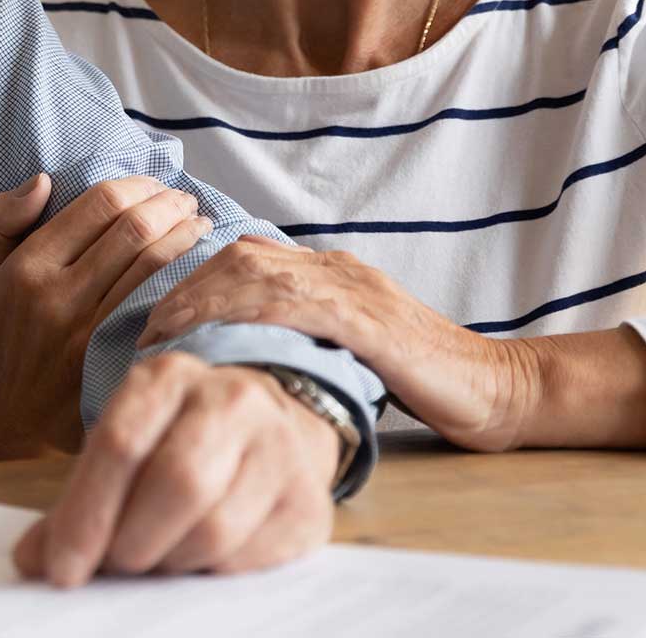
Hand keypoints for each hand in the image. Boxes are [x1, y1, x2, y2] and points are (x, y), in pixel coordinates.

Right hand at [0, 173, 212, 460]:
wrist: (18, 416)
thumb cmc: (5, 333)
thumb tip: (44, 181)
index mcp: (27, 267)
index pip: (96, 205)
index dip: (134, 185)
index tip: (153, 184)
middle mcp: (57, 296)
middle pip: (132, 229)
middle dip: (168, 204)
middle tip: (185, 199)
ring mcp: (90, 330)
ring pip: (152, 264)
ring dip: (185, 234)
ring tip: (199, 223)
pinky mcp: (115, 355)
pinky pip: (159, 302)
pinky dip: (185, 275)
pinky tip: (198, 263)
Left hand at [14, 353, 337, 584]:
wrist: (272, 428)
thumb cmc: (179, 442)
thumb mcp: (125, 448)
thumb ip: (78, 501)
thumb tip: (32, 561)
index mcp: (167, 378)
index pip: (120, 445)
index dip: (85, 516)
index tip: (61, 570)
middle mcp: (230, 398)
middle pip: (176, 483)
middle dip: (132, 542)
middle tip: (116, 566)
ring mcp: (279, 446)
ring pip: (215, 528)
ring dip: (171, 562)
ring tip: (157, 558)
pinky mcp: (308, 499)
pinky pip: (250, 557)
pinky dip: (212, 572)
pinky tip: (199, 559)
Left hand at [139, 236, 534, 451]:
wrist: (499, 389)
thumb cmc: (424, 379)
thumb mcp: (352, 349)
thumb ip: (307, 337)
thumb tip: (241, 353)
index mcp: (331, 273)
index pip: (244, 256)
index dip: (193, 280)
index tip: (156, 315)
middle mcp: (337, 269)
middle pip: (240, 256)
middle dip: (184, 287)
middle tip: (146, 327)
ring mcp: (355, 290)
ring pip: (259, 273)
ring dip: (202, 300)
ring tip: (165, 335)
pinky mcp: (370, 321)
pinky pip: (299, 305)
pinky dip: (250, 315)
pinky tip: (220, 335)